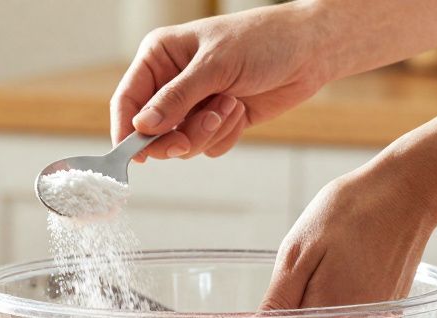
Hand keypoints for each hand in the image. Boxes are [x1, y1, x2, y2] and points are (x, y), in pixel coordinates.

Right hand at [111, 3, 328, 160]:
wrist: (310, 49)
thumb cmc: (262, 41)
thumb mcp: (215, 65)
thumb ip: (175, 99)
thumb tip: (142, 127)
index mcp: (160, 57)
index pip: (127, 100)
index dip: (126, 131)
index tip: (134, 157)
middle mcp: (172, 82)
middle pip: (151, 131)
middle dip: (176, 136)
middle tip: (187, 140)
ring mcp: (194, 104)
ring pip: (181, 143)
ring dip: (207, 132)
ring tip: (230, 105)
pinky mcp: (217, 121)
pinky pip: (207, 146)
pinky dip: (225, 135)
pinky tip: (241, 110)